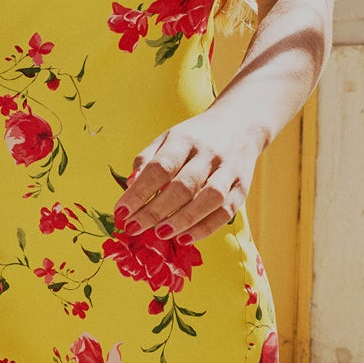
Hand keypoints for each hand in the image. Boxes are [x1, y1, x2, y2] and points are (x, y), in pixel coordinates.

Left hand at [114, 111, 266, 241]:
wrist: (241, 124)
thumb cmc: (195, 138)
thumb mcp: (168, 138)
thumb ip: (147, 159)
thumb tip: (129, 185)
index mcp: (185, 139)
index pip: (160, 167)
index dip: (139, 192)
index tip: (121, 212)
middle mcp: (208, 153)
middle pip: (183, 185)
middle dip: (155, 210)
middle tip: (134, 228)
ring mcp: (228, 170)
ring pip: (209, 198)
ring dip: (183, 220)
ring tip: (160, 234)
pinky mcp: (242, 186)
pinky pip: (227, 211)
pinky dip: (206, 228)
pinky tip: (185, 238)